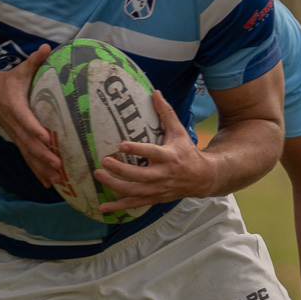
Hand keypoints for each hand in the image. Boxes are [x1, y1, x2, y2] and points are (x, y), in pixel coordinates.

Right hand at [0, 45, 61, 185]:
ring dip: (41, 167)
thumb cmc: (10, 81)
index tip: (45, 136)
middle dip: (42, 155)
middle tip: (57, 164)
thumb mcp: (21, 69)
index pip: (25, 118)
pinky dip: (37, 171)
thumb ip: (34, 60)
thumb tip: (46, 47)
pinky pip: (28, 158)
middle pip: (28, 142)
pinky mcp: (18, 141)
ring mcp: (15, 135)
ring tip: (56, 179)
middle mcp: (14, 124)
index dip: (34, 128)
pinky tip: (48, 183)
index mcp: (15, 106)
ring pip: (28, 154)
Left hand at [95, 91, 214, 210]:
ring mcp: (158, 189)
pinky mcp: (154, 198)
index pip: (152, 153)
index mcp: (169, 156)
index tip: (121, 145)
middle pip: (139, 175)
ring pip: (134, 191)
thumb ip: (166, 113)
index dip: (137, 150)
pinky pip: (134, 204)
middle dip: (120, 170)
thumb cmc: (186, 152)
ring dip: (114, 185)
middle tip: (103, 161)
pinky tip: (103, 207)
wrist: (202, 178)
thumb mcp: (179, 131)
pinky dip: (118, 207)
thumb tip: (155, 92)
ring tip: (98, 175)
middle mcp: (163, 175)